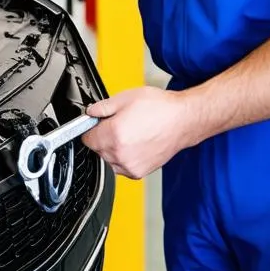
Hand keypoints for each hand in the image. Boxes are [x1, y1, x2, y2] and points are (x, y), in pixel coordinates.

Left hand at [81, 87, 201, 178]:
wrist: (183, 120)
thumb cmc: (160, 108)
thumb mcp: (126, 98)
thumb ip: (102, 107)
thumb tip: (90, 112)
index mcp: (113, 134)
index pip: (86, 138)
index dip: (90, 129)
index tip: (95, 124)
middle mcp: (120, 154)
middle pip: (97, 150)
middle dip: (102, 137)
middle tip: (117, 124)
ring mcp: (130, 166)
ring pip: (108, 160)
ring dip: (112, 149)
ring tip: (128, 133)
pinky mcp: (139, 173)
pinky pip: (121, 167)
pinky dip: (123, 158)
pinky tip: (134, 144)